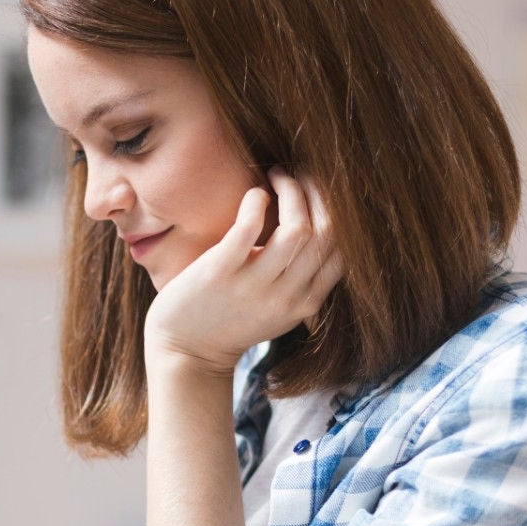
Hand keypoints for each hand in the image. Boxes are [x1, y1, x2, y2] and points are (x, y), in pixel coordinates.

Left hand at [142, 168, 343, 375]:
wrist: (185, 352)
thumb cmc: (230, 322)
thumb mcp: (278, 311)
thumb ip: (301, 283)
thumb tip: (318, 234)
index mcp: (304, 304)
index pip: (341, 253)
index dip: (337, 213)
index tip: (320, 192)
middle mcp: (285, 297)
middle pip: (325, 235)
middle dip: (318, 194)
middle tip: (301, 174)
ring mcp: (253, 286)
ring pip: (296, 230)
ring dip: (292, 191)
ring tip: (278, 175)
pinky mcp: (219, 273)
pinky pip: (249, 227)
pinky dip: (257, 201)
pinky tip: (255, 194)